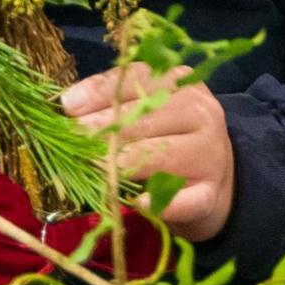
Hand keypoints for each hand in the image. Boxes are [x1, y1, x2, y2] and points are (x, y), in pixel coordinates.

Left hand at [65, 64, 233, 238]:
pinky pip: (185, 199)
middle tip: (71, 142)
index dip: (100, 93)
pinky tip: (139, 204)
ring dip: (121, 165)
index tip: (68, 107)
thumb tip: (69, 103)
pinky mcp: (209, 194)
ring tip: (92, 169)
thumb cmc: (168, 136)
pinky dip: (162, 203)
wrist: (216, 176)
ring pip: (161, 157)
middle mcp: (200, 114)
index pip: (139, 80)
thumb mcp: (148, 108)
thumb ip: (113, 102)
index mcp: (183, 84)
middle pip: (145, 120)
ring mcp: (209, 155)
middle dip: (102, 132)